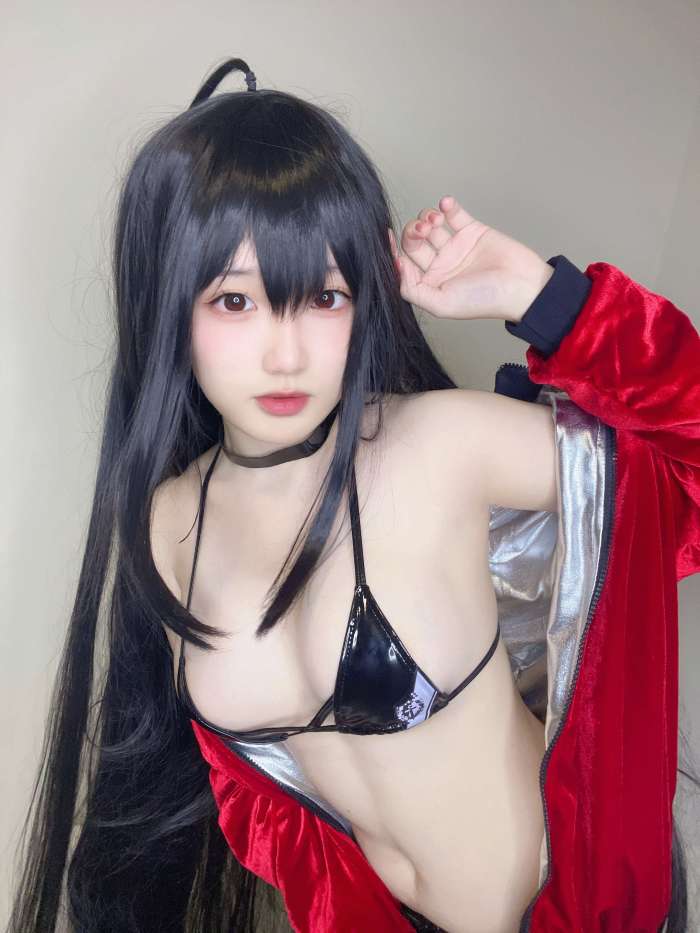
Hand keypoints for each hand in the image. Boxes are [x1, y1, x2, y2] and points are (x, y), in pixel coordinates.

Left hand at [389, 196, 553, 322]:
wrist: (522, 285)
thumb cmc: (484, 299)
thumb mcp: (442, 304)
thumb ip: (413, 290)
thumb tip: (396, 267)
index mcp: (431, 283)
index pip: (404, 262)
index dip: (394, 249)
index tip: (387, 235)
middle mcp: (441, 264)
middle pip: (415, 241)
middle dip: (413, 231)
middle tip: (423, 229)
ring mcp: (456, 246)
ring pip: (431, 224)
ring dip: (428, 217)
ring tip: (437, 221)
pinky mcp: (472, 230)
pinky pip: (454, 213)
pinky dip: (447, 206)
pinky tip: (447, 206)